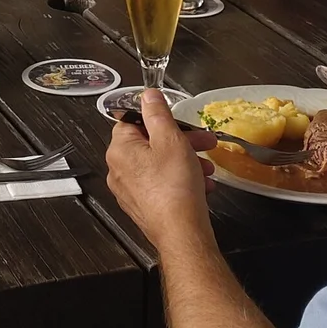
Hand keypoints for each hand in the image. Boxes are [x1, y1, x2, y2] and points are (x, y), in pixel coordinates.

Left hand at [105, 89, 218, 252]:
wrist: (182, 232)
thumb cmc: (175, 184)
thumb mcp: (170, 139)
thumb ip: (157, 113)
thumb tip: (148, 95)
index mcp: (119, 150)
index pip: (132, 121)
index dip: (157, 118)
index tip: (179, 121)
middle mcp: (119, 171)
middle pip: (149, 144)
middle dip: (181, 141)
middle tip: (204, 142)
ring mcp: (130, 192)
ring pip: (159, 165)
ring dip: (185, 161)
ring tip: (208, 167)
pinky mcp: (143, 207)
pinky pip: (161, 185)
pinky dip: (181, 180)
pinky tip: (202, 185)